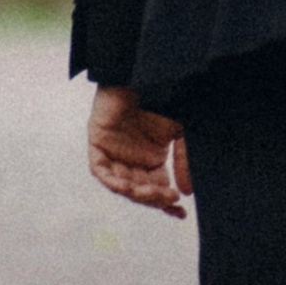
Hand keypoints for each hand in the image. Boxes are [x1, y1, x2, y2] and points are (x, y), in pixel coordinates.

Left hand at [88, 83, 189, 217]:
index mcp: (152, 158)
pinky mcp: (98, 143)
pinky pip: (101, 170)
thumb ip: (183, 160)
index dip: (167, 203)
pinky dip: (112, 180)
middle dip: (154, 198)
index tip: (181, 213)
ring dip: (136, 193)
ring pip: (121, 185)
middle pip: (140, 191)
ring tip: (153, 192)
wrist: (143, 71)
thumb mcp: (180, 132)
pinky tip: (127, 186)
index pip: (158, 189)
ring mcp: (114, 152)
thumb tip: (187, 192)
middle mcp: (133, 159)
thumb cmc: (163, 97)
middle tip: (169, 197)